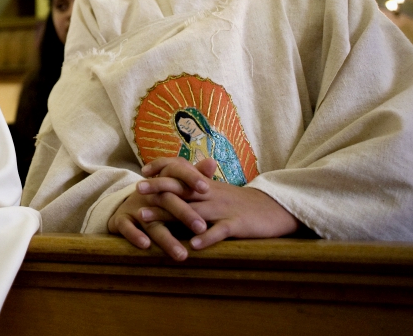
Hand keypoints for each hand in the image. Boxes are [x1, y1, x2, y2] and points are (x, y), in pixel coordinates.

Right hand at [107, 158, 216, 259]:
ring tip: (182, 256)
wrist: (126, 207)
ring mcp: (134, 207)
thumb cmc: (159, 199)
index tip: (206, 188)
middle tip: (201, 228)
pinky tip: (146, 245)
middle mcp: (149, 194)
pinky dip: (135, 235)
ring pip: (150, 221)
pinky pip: (126, 227)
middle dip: (184, 213)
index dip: (190, 179)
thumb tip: (212, 161)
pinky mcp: (121, 220)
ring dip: (166, 239)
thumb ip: (194, 176)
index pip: (176, 175)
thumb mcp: (174, 188)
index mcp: (163, 184)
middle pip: (167, 200)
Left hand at [137, 157, 299, 250]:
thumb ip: (198, 188)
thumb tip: (175, 186)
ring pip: (193, 210)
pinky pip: (220, 231)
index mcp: (207, 186)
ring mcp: (224, 209)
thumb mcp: (218, 192)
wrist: (276, 211)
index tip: (143, 171)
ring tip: (144, 217)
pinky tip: (192, 245)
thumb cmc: (242, 204)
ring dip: (168, 214)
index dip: (163, 168)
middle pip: (181, 189)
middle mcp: (212, 194)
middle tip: (136, 190)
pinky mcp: (238, 225)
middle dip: (158, 189)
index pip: (183, 172)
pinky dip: (206, 237)